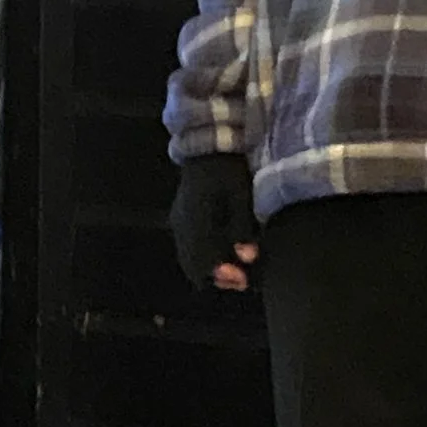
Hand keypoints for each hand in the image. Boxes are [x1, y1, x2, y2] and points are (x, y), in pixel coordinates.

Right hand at [171, 152, 259, 293]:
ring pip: (189, 258)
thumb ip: (242, 228)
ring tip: (234, 273)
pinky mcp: (181, 219)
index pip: (203, 259)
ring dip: (209, 270)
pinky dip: (204, 259)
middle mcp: (182, 224)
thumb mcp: (240, 196)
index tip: (243, 281)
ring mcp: (179, 221)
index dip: (222, 275)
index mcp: (195, 219)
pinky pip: (188, 248)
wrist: (208, 145)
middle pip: (193, 264)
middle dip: (216, 278)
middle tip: (241, 282)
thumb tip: (248, 258)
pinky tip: (221, 258)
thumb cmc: (228, 168)